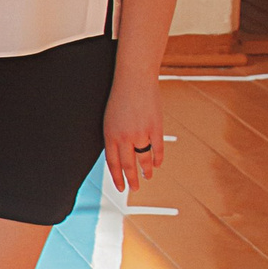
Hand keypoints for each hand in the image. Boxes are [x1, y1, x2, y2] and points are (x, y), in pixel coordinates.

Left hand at [103, 72, 163, 191]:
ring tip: (147, 177)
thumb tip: (119, 154)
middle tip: (135, 189)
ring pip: (144, 159)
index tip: (121, 188)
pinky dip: (157, 158)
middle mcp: (124, 137)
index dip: (117, 178)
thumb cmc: (120, 97)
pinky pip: (157, 149)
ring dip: (146, 171)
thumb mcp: (110, 118)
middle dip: (132, 180)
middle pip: (128, 166)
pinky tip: (157, 164)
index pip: (113, 164)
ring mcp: (141, 133)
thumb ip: (114, 137)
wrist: (134, 79)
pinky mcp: (155, 128)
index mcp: (110, 135)